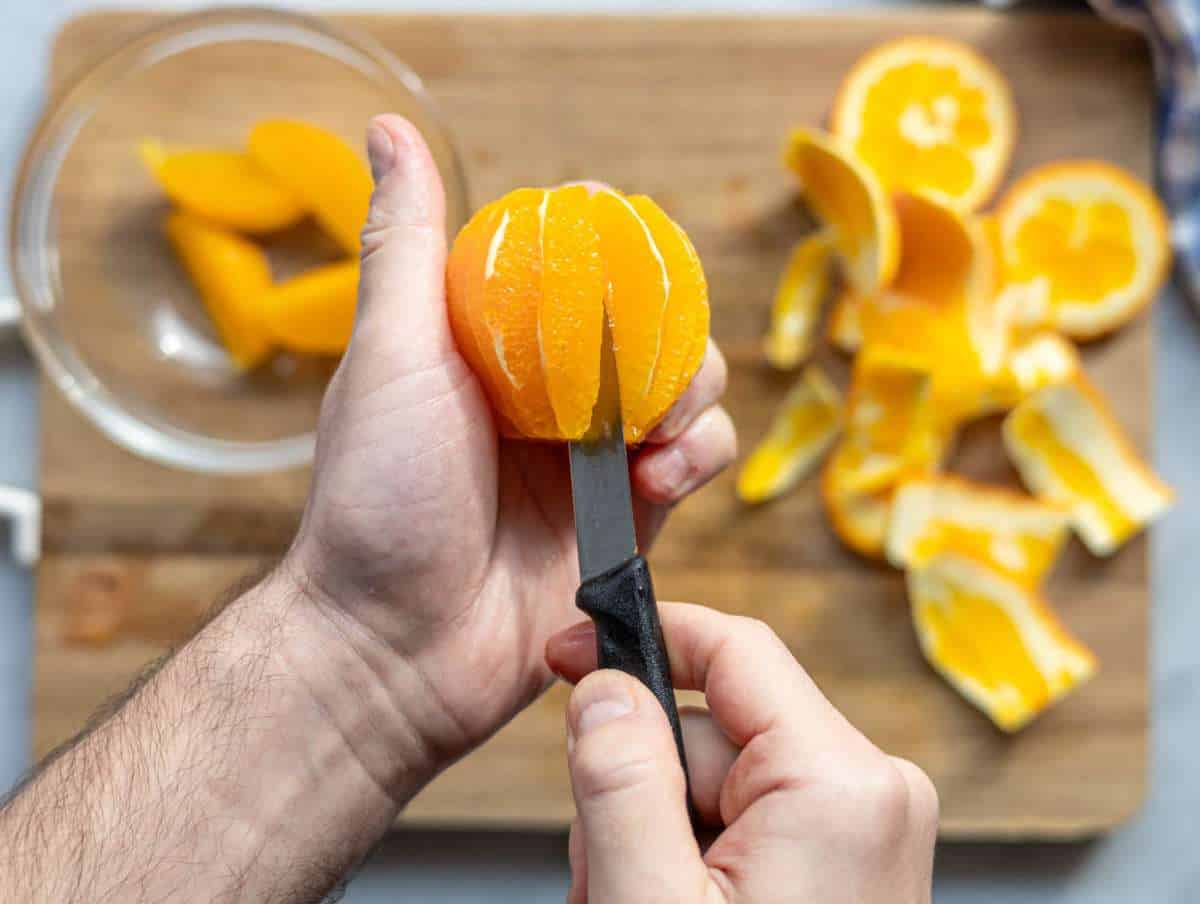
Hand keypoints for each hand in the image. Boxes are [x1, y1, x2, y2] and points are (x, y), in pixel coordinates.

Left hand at [284, 115, 736, 790]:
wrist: (396, 648)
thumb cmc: (377, 498)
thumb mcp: (390, 356)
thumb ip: (406, 247)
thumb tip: (390, 129)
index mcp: (491, 347)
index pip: (573, 270)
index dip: (609, 248)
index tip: (620, 238)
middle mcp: (545, 396)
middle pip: (645, 326)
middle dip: (666, 326)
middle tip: (644, 352)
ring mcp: (590, 459)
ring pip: (684, 389)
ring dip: (690, 394)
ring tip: (649, 432)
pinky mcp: (628, 519)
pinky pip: (696, 463)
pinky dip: (697, 457)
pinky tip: (657, 478)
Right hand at [546, 604, 937, 902]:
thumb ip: (618, 781)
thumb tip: (601, 687)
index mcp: (839, 784)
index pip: (734, 651)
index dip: (644, 640)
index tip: (567, 651)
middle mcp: (869, 793)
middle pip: (707, 731)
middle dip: (638, 791)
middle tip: (616, 881)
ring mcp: (859, 832)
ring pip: (710, 786)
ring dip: (653, 842)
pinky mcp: (841, 865)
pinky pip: (736, 827)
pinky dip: (687, 867)